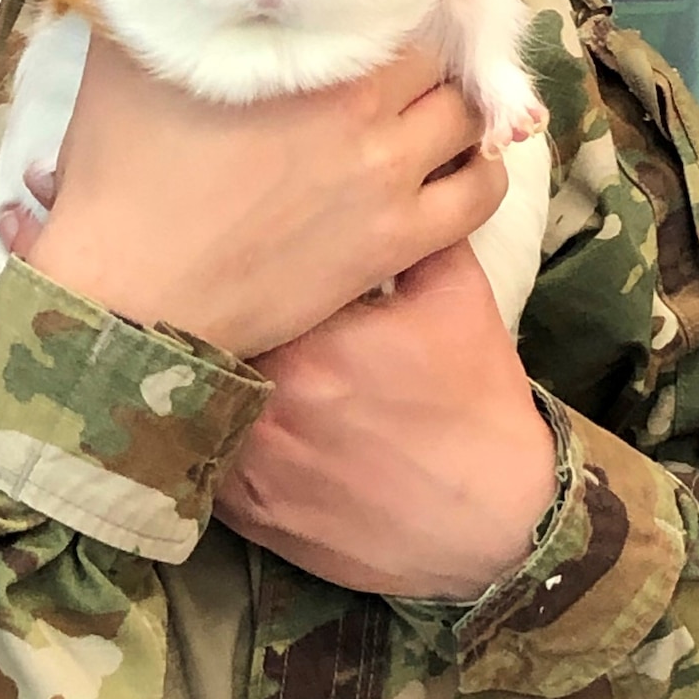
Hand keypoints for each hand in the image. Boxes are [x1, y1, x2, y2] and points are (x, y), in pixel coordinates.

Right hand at [24, 34, 506, 357]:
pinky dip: (478, 170)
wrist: (130, 295)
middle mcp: (367, 107)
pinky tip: (451, 163)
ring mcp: (390, 179)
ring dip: (456, 102)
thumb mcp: (125, 59)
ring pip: (469, 119)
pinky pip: (478, 196)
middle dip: (423, 45)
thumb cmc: (120, 175)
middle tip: (398, 49)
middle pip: (438, 54)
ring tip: (426, 102)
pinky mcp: (396, 243)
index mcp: (311, 55)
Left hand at [213, 243, 558, 599]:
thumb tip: (379, 175)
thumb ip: (411, 229)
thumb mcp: (456, 297)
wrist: (497, 523)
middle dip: (228, 325)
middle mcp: (270, 405)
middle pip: (219, 341)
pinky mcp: (250, 513)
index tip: (250, 267)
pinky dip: (212, 436)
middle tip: (236, 310)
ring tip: (225, 359)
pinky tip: (232, 417)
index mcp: (312, 341)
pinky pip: (204, 460)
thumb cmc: (475, 402)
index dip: (247, 274)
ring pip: (201, 399)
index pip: (248, 285)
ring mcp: (253, 465)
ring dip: (213, 379)